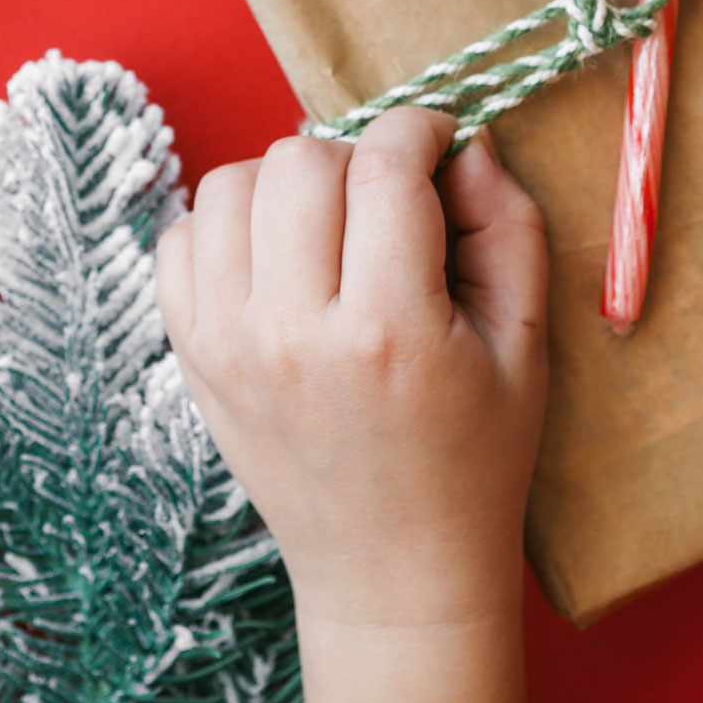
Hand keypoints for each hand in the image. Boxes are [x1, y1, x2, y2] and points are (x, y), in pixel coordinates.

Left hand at [158, 110, 549, 702]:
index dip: (420, 129)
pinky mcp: (192, 356)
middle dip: (355, 156)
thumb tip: (464, 145)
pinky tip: (274, 256)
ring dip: (284, 183)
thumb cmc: (473, 460)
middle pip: (300, 160)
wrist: (392, 573)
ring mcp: (227, 343)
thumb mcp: (524, 348)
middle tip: (388, 201)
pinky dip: (224, 225)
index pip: (385, 165)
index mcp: (387, 329)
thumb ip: (506, 229)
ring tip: (328, 226)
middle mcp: (292, 331)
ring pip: (228, 184)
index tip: (439, 145)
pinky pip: (178, 239)